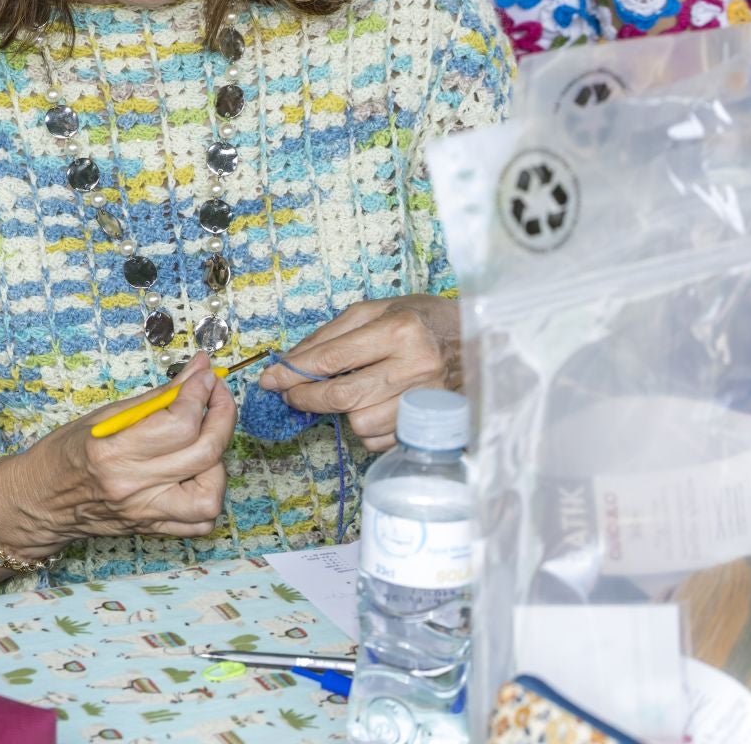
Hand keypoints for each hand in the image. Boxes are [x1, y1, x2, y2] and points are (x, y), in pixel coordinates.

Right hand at [13, 355, 235, 549]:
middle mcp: (132, 486)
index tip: (205, 377)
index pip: (178, 423)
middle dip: (222, 416)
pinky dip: (210, 494)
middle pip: (204, 453)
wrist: (39, 502)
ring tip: (203, 442)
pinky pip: (201, 522)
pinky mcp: (153, 528)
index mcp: (112, 452)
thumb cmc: (63, 454)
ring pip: (210, 494)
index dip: (200, 394)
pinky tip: (198, 474)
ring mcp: (145, 512)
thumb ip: (156, 398)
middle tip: (216, 396)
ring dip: (218, 462)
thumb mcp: (103, 416)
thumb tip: (197, 372)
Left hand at [256, 294, 458, 452]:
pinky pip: (382, 439)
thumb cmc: (422, 319)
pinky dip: (367, 427)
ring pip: (361, 424)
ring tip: (346, 393)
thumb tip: (288, 361)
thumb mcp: (375, 311)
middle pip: (343, 397)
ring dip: (342, 413)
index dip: (294, 373)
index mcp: (399, 331)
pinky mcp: (432, 424)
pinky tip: (373, 406)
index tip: (269, 380)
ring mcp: (427, 400)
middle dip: (306, 398)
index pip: (332, 359)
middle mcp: (415, 367)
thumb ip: (329, 335)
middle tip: (289, 394)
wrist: (481, 340)